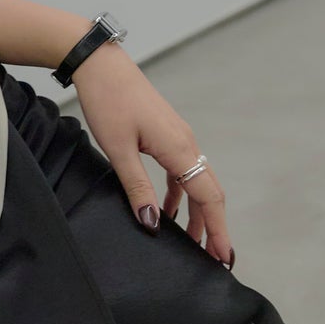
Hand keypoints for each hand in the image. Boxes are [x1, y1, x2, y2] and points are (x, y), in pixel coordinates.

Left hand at [69, 43, 233, 267]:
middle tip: (213, 258)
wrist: (100, 64)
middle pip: (209, 192)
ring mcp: (178, 137)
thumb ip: (137, 188)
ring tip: (189, 241)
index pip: (208, 197)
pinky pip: (182, 170)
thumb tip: (153, 224)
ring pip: (196, 182)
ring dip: (196, 211)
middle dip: (212, 226)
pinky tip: (167, 209)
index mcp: (179, 148)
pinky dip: (180, 193)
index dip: (217, 229)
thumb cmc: (108, 101)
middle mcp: (186, 143)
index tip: (223, 257)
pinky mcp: (167, 133)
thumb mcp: (118, 150)